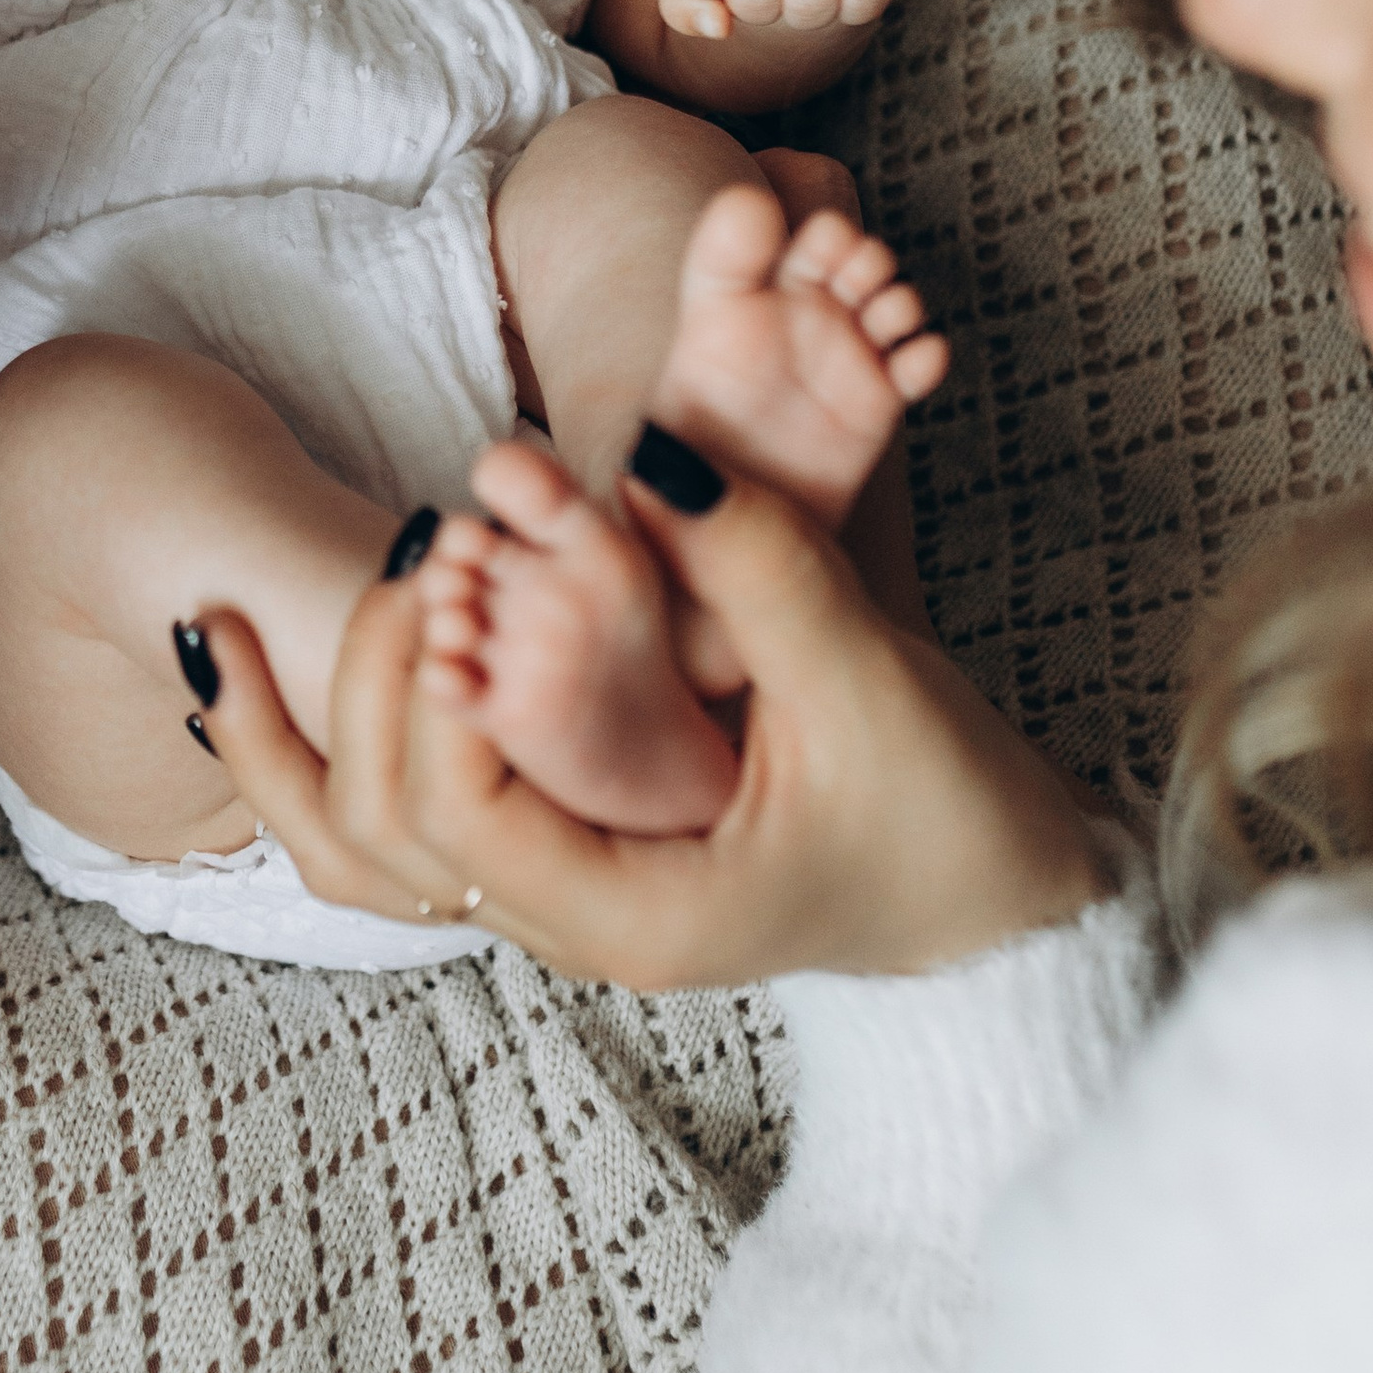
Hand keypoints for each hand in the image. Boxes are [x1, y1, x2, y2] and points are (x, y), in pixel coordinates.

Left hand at [195, 462, 1108, 989]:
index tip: (464, 560)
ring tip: (392, 573)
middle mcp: (578, 919)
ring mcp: (573, 888)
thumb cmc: (952, 819)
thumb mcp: (864, 685)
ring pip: (399, 822)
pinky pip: (457, 787)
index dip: (432, 680)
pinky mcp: (588, 842)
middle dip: (372, 682)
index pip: (454, 813)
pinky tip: (419, 612)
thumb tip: (646, 453)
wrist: (1005, 903)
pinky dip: (419, 710)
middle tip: (418, 544)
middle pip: (388, 831)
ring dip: (367, 702)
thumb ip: (759, 568)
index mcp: (632, 913)